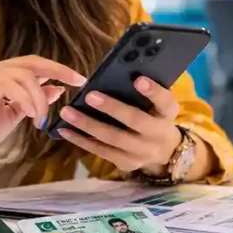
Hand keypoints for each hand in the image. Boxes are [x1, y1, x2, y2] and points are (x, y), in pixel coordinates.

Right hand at [0, 56, 85, 170]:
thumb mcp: (14, 115)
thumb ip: (32, 100)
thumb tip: (57, 88)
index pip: (32, 64)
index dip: (57, 69)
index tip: (79, 79)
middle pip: (30, 64)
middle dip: (57, 72)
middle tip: (75, 84)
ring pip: (22, 76)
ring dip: (37, 98)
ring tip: (39, 118)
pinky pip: (8, 87)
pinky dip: (23, 99)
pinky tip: (28, 114)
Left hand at [57, 76, 182, 174]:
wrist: (165, 151)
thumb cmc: (156, 116)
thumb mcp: (159, 104)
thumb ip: (146, 91)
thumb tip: (120, 70)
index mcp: (167, 113)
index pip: (165, 101)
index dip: (153, 91)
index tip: (138, 79)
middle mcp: (157, 134)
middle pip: (135, 121)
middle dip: (112, 108)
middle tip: (90, 95)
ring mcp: (141, 152)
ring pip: (113, 138)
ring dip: (88, 124)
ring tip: (67, 112)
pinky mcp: (126, 162)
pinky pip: (101, 151)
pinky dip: (81, 140)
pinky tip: (65, 130)